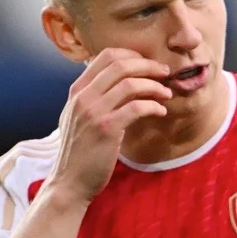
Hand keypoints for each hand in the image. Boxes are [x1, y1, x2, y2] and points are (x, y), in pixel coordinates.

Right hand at [46, 48, 171, 201]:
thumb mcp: (79, 117)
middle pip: (121, 64)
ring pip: (130, 83)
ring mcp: (94, 112)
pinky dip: (153, 106)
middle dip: (148, 65)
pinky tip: (161, 112)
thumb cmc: (79, 151)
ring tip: (166, 93)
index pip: (105, 55)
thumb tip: (122, 81)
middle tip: (164, 72)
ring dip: (154, 86)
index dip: (132, 55)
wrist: (70, 182)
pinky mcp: (107, 129)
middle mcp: (83, 96)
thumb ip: (95, 97)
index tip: (148, 64)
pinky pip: (137, 107)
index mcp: (77, 90)